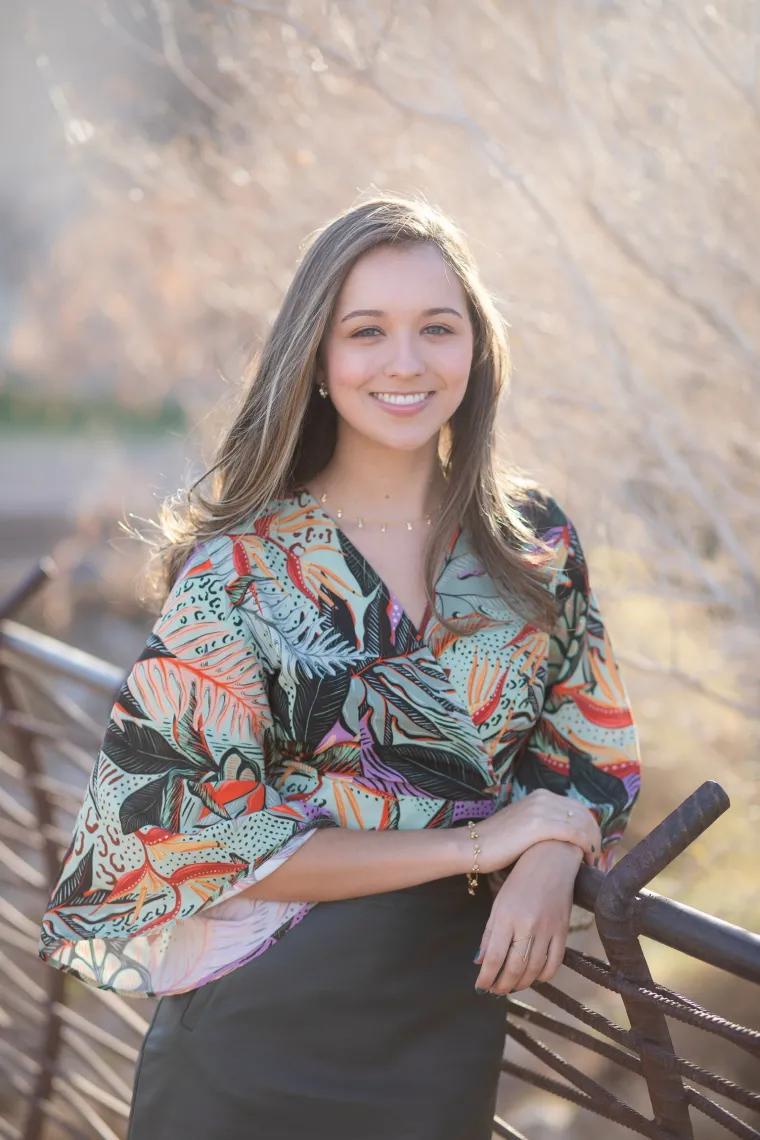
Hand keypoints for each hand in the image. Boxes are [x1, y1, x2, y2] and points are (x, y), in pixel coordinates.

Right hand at [473, 790, 601, 873]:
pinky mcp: (539, 825)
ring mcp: (541, 809)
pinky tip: (585, 860)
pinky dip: (585, 846)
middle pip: (584, 814)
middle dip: (594, 835)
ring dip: (592, 843)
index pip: (578, 807)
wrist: (473, 845)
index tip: (591, 847)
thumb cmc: (496, 842)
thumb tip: (562, 838)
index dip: (589, 827)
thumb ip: (542, 823)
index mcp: (540, 795)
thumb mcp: (522, 824)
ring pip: (582, 823)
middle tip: (596, 857)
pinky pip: (574, 833)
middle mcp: (543, 797)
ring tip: (591, 861)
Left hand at [473, 840, 580, 994]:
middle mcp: (528, 924)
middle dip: (502, 985)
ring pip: (534, 970)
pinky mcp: (564, 930)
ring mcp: (548, 929)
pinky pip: (555, 963)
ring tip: (510, 985)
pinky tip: (533, 975)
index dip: (486, 977)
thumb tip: (480, 962)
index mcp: (507, 915)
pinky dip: (543, 976)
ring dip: (520, 984)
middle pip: (515, 968)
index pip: (495, 957)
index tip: (480, 986)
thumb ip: (490, 933)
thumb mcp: (500, 902)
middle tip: (494, 990)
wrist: (552, 858)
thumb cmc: (521, 879)